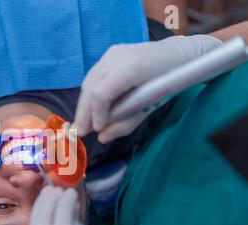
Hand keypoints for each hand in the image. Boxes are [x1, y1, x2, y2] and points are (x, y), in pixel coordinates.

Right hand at [72, 35, 222, 142]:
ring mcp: (111, 53)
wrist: (178, 53)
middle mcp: (116, 57)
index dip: (95, 114)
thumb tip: (101, 137)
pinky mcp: (109, 53)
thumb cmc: (168, 82)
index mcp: (131, 68)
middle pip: (89, 88)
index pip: (101, 93)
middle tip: (79, 132)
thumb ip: (125, 123)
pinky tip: (92, 107)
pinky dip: (91, 93)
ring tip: (84, 123)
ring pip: (88, 82)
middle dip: (83, 113)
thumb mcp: (150, 107)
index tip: (97, 130)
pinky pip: (93, 76)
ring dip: (84, 104)